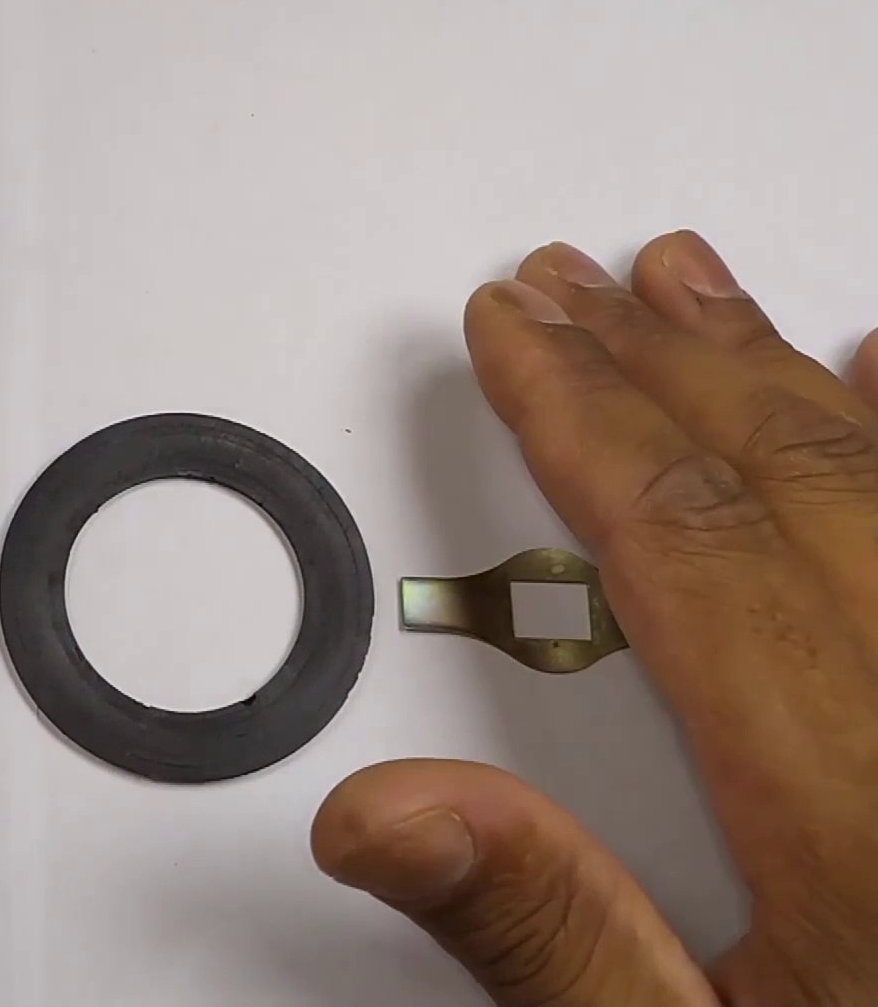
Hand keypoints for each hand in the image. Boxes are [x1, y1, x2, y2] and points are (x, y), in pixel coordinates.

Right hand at [312, 233, 877, 1004]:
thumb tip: (387, 815)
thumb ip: (545, 935)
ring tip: (694, 285)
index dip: (581, 415)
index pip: (687, 542)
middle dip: (657, 364)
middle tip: (571, 282)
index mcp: (857, 798)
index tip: (513, 332)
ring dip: (779, 368)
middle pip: (791, 476)